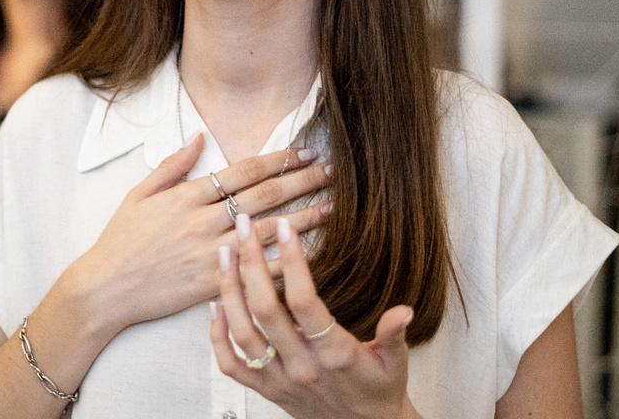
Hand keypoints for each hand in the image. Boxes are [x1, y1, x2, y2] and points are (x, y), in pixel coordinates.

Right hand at [71, 134, 331, 333]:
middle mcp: (203, 221)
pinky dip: (285, 261)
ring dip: (305, 217)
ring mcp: (211, 253)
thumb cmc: (120, 241)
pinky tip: (310, 253)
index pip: (243, 171)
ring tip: (334, 206)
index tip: (303, 152)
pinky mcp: (214, 283)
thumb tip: (199, 136)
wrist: (105, 289)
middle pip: (264, 196)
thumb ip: (172, 165)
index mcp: (187, 196)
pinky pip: (257, 271)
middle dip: (301, 181)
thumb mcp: (138, 194)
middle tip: (330, 171)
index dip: (277, 159)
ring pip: (268, 231)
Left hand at [210, 214, 418, 418]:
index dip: (293, 263)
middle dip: (251, 263)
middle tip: (244, 226)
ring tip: (224, 254)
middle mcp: (302, 367)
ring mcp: (280, 380)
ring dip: (229, 290)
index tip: (284, 229)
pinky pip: (231, 365)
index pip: (305, 302)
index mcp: (336, 354)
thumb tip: (404, 310)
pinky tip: (215, 305)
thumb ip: (394, 335)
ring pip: (243, 332)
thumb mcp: (396, 362)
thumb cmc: (378, 389)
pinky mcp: (266, 391)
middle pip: (265, 309)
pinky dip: (218, 336)